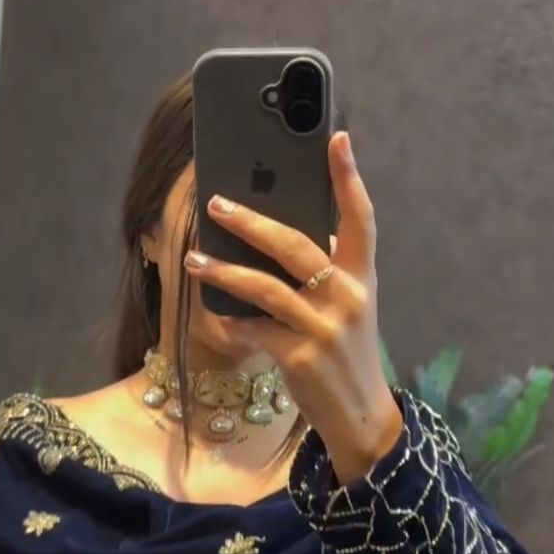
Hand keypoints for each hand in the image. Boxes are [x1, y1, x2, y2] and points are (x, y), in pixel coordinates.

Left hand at [184, 131, 403, 483]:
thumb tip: (273, 233)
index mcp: (361, 277)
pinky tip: (215, 315)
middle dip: (252, 220)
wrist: (360, 415)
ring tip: (193, 259)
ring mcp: (324, 328)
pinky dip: (231, 321)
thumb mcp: (348, 307)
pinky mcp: (300, 358)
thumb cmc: (345, 352)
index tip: (337, 138)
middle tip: (215, 203)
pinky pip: (253, 330)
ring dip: (223, 270)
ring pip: (264, 287)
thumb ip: (323, 273)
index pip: (360, 218)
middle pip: (296, 245)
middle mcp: (347, 296)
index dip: (349, 177)